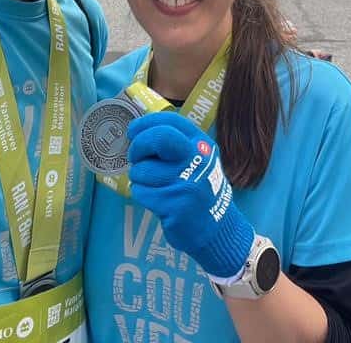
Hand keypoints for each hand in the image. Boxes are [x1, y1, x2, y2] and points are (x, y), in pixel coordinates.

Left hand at [127, 111, 254, 278]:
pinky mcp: (175, 205)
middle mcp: (198, 160)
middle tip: (135, 157)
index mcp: (202, 145)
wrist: (218, 228)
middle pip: (158, 138)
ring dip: (139, 178)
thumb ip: (177, 145)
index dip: (146, 123)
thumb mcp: (200, 160)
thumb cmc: (201, 190)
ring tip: (153, 185)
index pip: (171, 121)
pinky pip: (141, 192)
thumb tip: (140, 131)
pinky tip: (155, 199)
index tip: (133, 131)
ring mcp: (187, 182)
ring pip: (143, 170)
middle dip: (139, 146)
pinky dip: (142, 194)